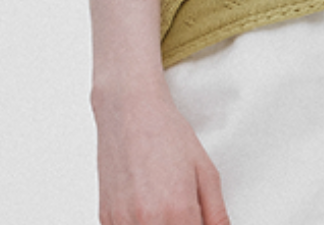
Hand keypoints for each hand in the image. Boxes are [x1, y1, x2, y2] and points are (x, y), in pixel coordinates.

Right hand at [94, 88, 230, 224]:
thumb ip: (217, 214)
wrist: (130, 109)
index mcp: (178, 211)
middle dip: (182, 224)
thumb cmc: (167, 133)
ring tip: (165, 206)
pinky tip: (146, 207)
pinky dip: (139, 224)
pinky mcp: (106, 218)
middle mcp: (148, 221)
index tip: (198, 219)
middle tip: (183, 211)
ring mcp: (123, 221)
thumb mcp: (205, 171)